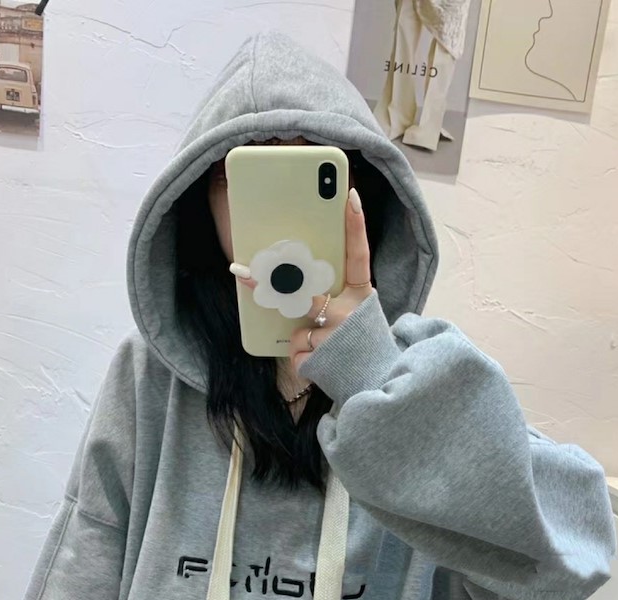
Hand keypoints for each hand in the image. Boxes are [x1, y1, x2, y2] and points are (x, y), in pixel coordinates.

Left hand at [233, 187, 373, 374]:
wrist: (376, 385)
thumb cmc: (360, 348)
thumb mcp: (358, 317)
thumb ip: (335, 298)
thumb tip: (294, 287)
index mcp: (363, 295)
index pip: (359, 254)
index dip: (356, 225)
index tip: (349, 196)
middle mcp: (351, 311)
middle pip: (303, 292)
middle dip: (272, 286)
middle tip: (241, 272)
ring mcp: (336, 335)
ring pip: (297, 329)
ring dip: (304, 341)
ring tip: (326, 352)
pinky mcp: (321, 359)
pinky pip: (296, 353)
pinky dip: (303, 362)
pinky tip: (321, 368)